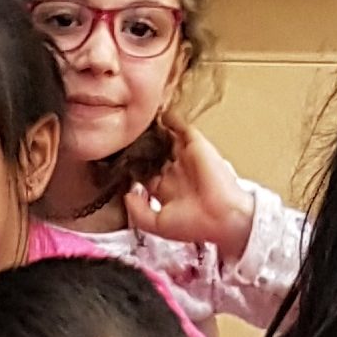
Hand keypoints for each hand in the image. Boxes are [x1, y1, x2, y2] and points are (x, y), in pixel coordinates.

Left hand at [121, 118, 256, 262]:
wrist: (220, 216)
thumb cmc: (193, 225)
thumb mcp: (157, 225)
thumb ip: (138, 212)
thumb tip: (126, 194)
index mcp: (165, 190)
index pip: (143, 173)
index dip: (131, 166)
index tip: (116, 159)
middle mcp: (174, 170)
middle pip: (153, 153)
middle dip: (139, 145)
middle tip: (123, 135)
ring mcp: (184, 156)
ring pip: (164, 137)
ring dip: (152, 129)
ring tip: (135, 119)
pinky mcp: (194, 143)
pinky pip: (180, 125)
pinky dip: (169, 117)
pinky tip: (154, 110)